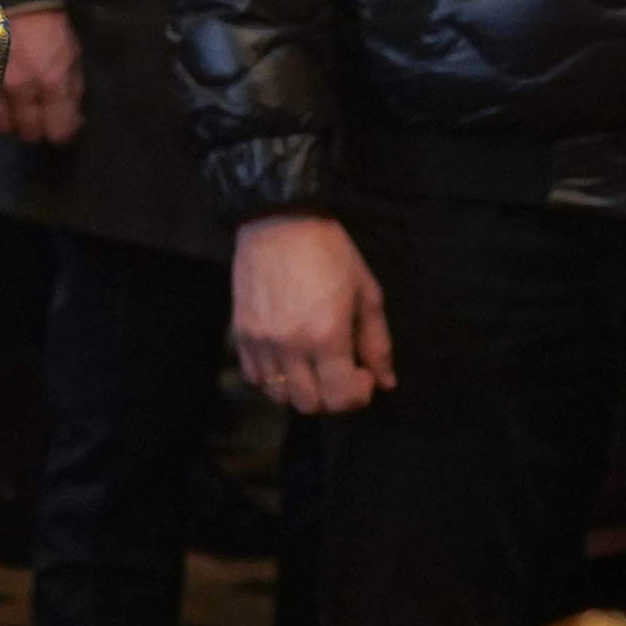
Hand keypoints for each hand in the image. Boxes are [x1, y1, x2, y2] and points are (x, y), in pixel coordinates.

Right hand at [0, 7, 83, 144]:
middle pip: (30, 133)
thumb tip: (73, 118)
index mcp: (52, 82)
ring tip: (19, 110)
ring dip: (14, 122)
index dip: (63, 131)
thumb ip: (73, 89)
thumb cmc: (52, 27)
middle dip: (38, 129)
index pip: (58, 130)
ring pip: (5, 126)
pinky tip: (3, 102)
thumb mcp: (74, 56)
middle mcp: (22, 89)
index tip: (63, 124)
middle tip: (40, 117)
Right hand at [231, 213, 391, 412]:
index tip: (363, 373)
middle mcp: (290, 345)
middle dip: (332, 397)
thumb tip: (385, 382)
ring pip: (279, 395)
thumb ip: (378, 343)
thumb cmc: (330, 252)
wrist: (278, 220)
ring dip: (301, 390)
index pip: (341, 398)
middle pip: (309, 404)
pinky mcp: (241, 332)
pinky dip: (273, 379)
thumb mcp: (367, 293)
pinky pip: (253, 376)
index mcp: (327, 336)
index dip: (359, 396)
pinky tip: (286, 359)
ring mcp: (261, 340)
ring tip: (311, 368)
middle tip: (339, 372)